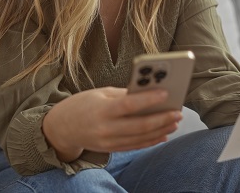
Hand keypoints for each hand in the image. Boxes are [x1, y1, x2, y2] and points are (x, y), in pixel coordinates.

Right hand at [42, 87, 181, 161]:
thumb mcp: (100, 93)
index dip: (149, 99)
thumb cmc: (83, 104)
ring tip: (175, 121)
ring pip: (140, 138)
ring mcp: (108, 142)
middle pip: (139, 125)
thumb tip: (149, 92)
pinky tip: (163, 134)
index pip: (129, 104)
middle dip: (162, 119)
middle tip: (178, 112)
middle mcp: (105, 128)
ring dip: (161, 130)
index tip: (166, 92)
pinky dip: (151, 140)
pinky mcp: (111, 149)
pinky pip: (135, 146)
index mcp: (101, 109)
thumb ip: (123, 94)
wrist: (61, 128)